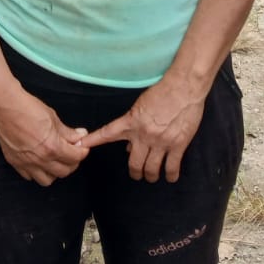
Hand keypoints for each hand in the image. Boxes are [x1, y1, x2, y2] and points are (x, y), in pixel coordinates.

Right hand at [0, 83, 89, 185]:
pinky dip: (37, 172)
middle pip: (64, 172)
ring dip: (54, 171)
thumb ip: (67, 131)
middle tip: (71, 153)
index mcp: (52, 147)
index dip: (82, 152)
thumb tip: (80, 136)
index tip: (82, 148)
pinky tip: (38, 161)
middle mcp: (40, 159)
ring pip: (47, 180)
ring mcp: (26, 163)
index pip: (75, 158)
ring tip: (55, 160)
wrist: (4, 106)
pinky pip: (30, 177)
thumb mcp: (52, 117)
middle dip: (71, 163)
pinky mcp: (15, 163)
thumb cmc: (27, 108)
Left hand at [82, 78, 204, 182]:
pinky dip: (170, 176)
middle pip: (134, 164)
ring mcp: (161, 142)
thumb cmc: (162, 91)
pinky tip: (170, 177)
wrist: (183, 86)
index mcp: (132, 122)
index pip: (107, 133)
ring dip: (150, 176)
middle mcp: (144, 135)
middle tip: (137, 174)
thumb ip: (133, 125)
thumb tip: (130, 148)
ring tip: (152, 176)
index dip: (93, 141)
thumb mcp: (141, 106)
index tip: (79, 146)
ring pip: (151, 169)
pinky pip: (171, 168)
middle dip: (135, 173)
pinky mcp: (178, 145)